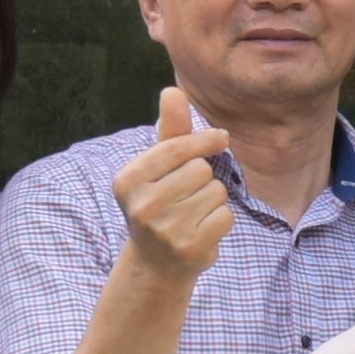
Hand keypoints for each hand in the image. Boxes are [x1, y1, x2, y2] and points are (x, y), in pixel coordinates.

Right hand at [109, 87, 234, 285]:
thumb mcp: (159, 167)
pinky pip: (226, 216)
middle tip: (186, 196)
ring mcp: (166, 230)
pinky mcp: (190, 248)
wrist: (156, 262)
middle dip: (203, 178)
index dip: (204, 140)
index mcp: (128, 180)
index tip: (220, 139)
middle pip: (200, 170)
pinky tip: (202, 230)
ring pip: (216, 192)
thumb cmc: (161, 202)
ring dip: (213, 200)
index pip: (176, 148)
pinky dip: (221, 221)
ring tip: (192, 214)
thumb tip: (172, 91)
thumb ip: (170, 131)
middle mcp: (143, 206)